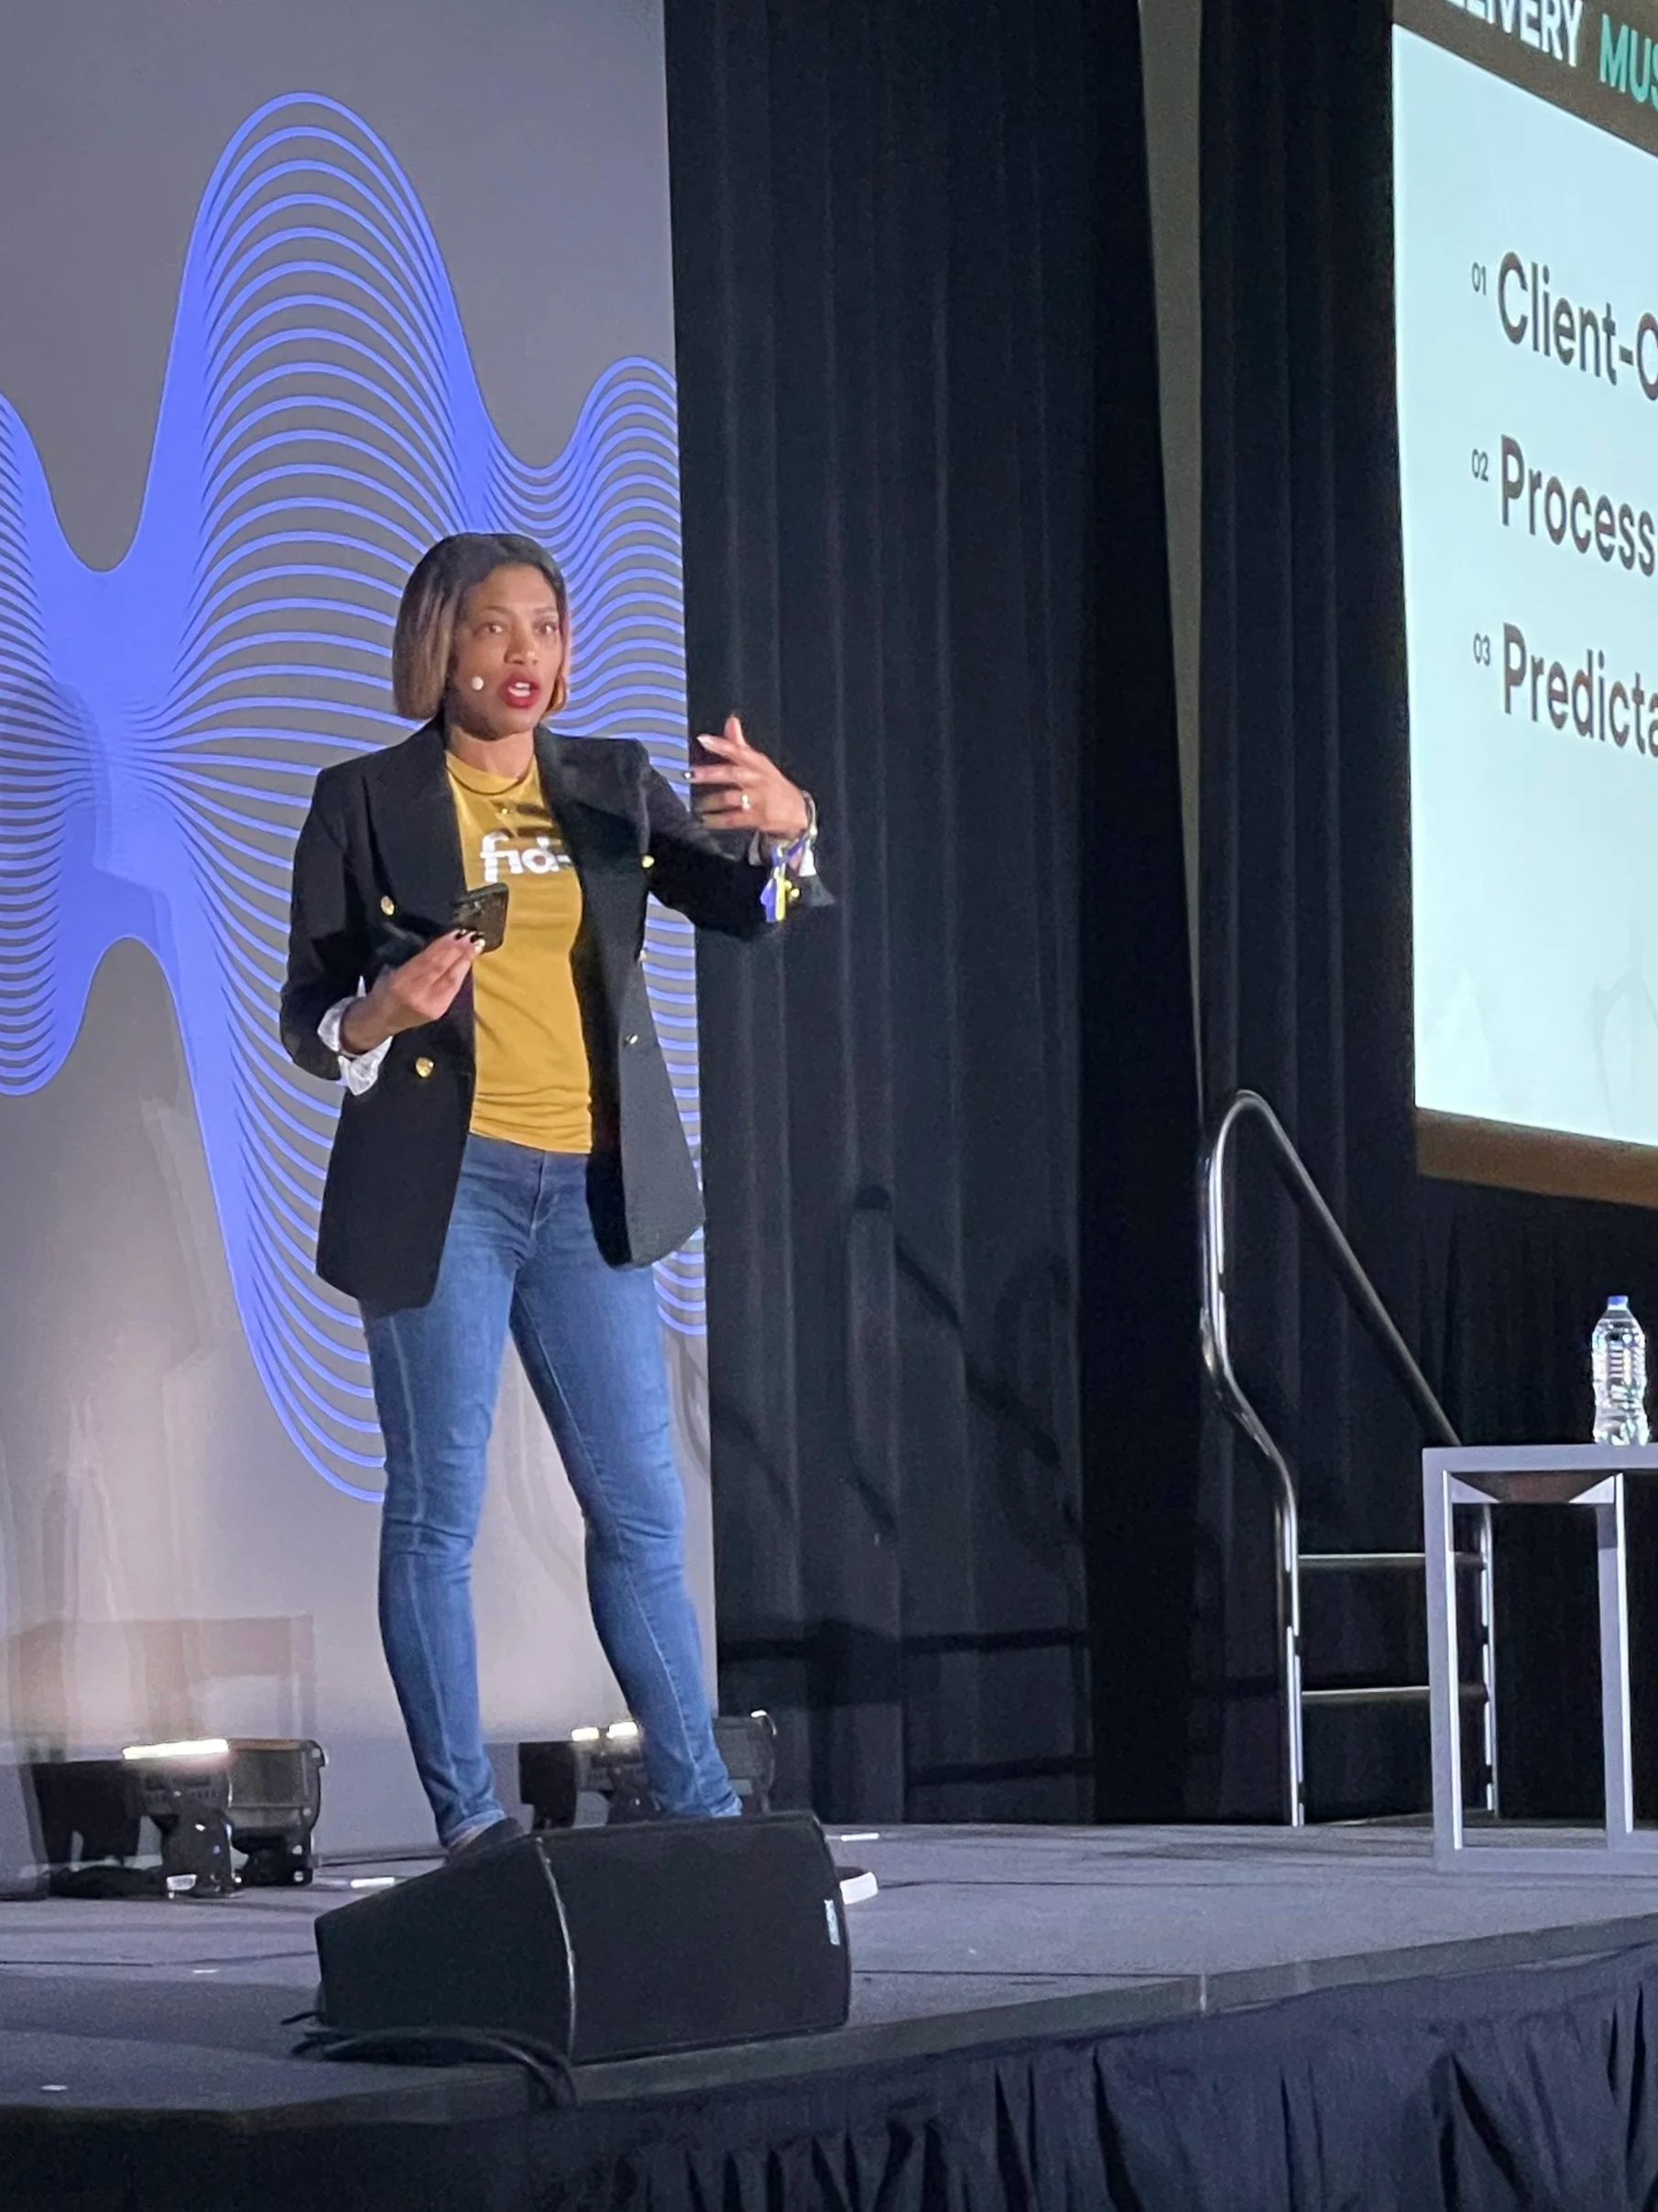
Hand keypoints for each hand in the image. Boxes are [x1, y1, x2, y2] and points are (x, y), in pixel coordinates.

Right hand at [340, 932, 479, 1054]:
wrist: (380, 1021)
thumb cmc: (384, 990)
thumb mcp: (390, 971)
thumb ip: (414, 960)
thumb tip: (441, 943)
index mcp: (400, 981)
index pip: (427, 961)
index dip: (444, 947)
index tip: (457, 932)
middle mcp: (416, 995)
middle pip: (441, 969)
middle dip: (459, 951)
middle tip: (472, 936)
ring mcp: (429, 1006)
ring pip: (451, 980)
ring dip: (465, 962)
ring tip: (476, 946)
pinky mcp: (439, 1012)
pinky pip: (453, 990)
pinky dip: (461, 974)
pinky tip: (468, 962)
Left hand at [689, 714, 809, 839]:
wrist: (798, 812)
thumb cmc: (773, 785)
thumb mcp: (760, 763)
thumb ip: (740, 745)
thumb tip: (731, 721)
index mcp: (758, 763)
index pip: (738, 750)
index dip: (721, 744)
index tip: (702, 739)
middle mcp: (758, 779)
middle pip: (732, 773)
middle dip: (710, 773)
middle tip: (690, 774)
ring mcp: (759, 799)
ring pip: (731, 797)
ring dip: (711, 801)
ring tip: (696, 804)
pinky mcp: (758, 817)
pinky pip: (734, 819)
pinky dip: (718, 820)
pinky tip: (706, 820)